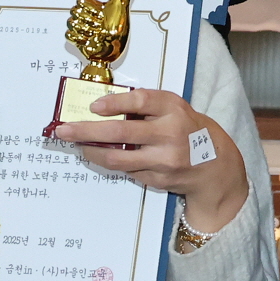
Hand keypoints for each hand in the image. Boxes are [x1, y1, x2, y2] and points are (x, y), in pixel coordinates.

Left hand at [53, 89, 249, 236]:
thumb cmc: (188, 129)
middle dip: (86, 131)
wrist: (215, 165)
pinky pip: (127, 171)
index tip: (92, 106)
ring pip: (117, 158)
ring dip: (92, 152)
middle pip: (120, 133)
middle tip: (64, 130)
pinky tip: (101, 156)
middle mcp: (170, 134)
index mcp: (173, 109)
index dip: (114, 103)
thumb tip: (102, 106)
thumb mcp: (174, 108)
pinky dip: (111, 163)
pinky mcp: (158, 179)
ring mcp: (164, 160)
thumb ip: (146, 106)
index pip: (140, 101)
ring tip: (77, 145)